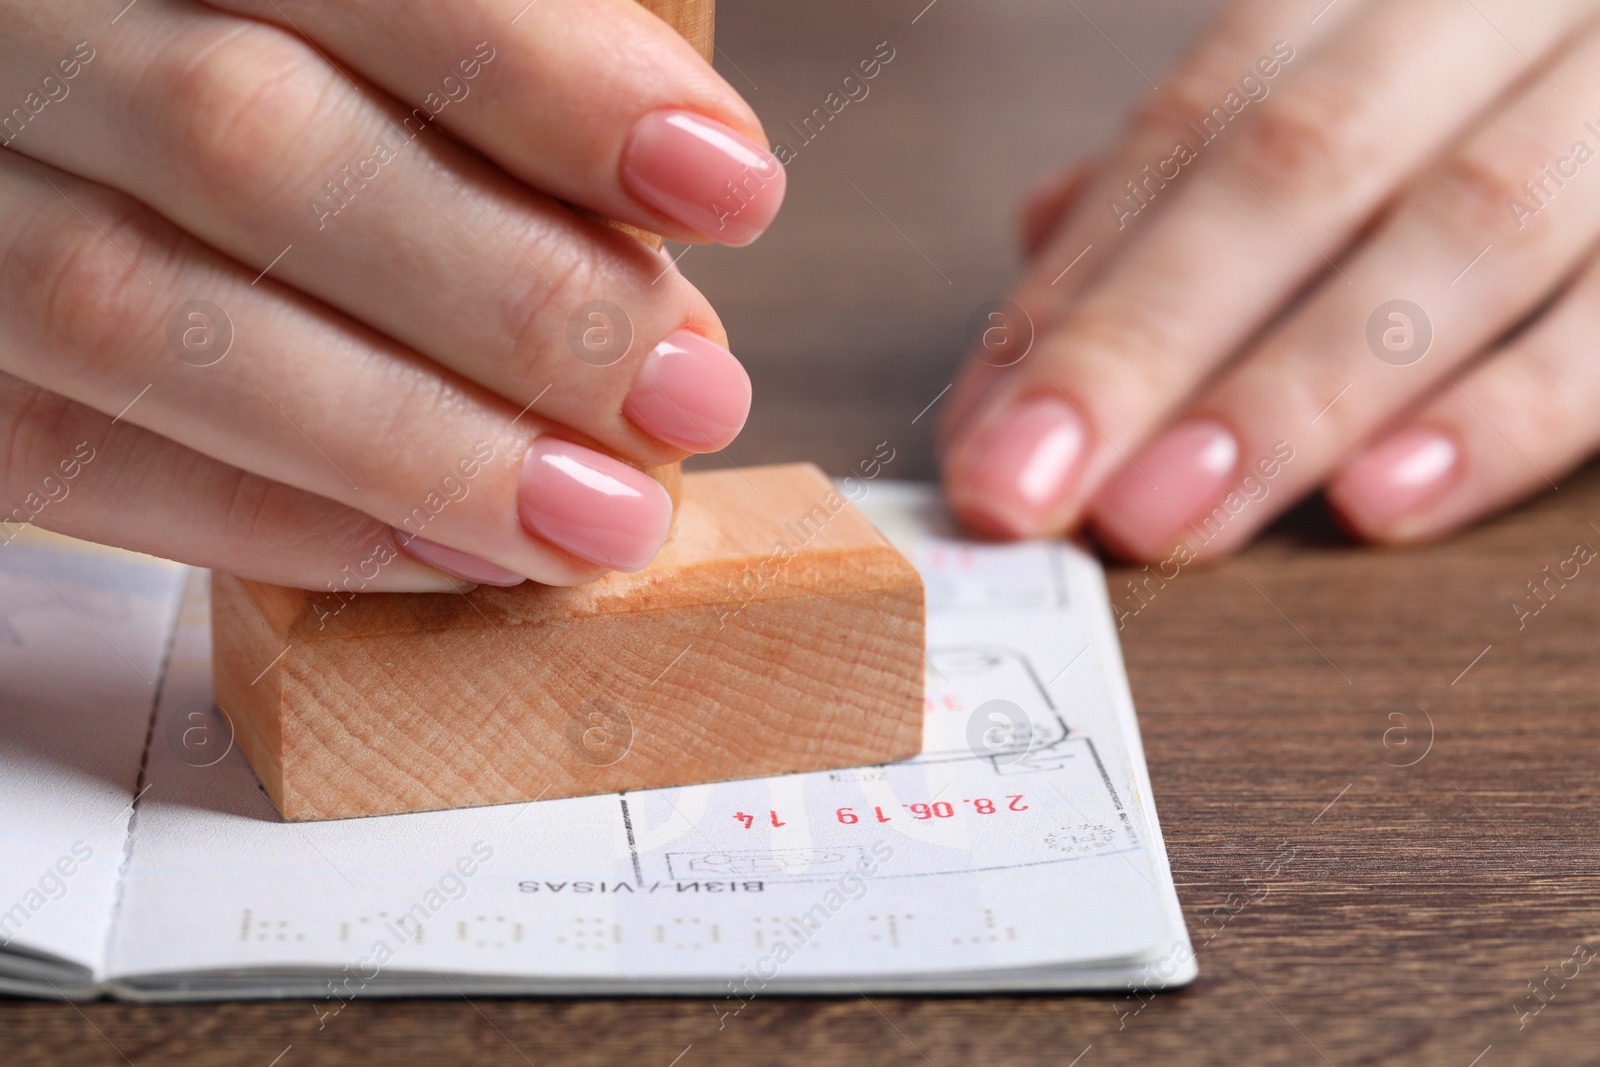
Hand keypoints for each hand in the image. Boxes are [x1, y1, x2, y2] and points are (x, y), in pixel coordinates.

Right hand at [0, 0, 782, 589]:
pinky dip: (277, 519)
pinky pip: (69, 451)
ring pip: (146, 315)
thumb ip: (471, 61)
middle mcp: (15, 22)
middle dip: (510, 292)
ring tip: (599, 518)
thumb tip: (674, 189)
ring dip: (414, 444)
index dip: (551, 80)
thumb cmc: (236, 63)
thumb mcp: (337, 24)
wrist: (31, 123)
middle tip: (689, 390)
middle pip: (250, 142)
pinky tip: (446, 552)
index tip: (725, 184)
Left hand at [941, 0, 1599, 561]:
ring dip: (1295, 391)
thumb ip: (1224, 147)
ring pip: (1462, 227)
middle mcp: (1504, 2)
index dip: (1081, 284)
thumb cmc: (1524, 65)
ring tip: (1168, 516)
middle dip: (1144, 342)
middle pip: (1294, 166)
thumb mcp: (1379, 62)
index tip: (982, 430)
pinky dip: (1513, 409)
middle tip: (1029, 491)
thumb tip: (1049, 243)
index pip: (1196, 125)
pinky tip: (1382, 499)